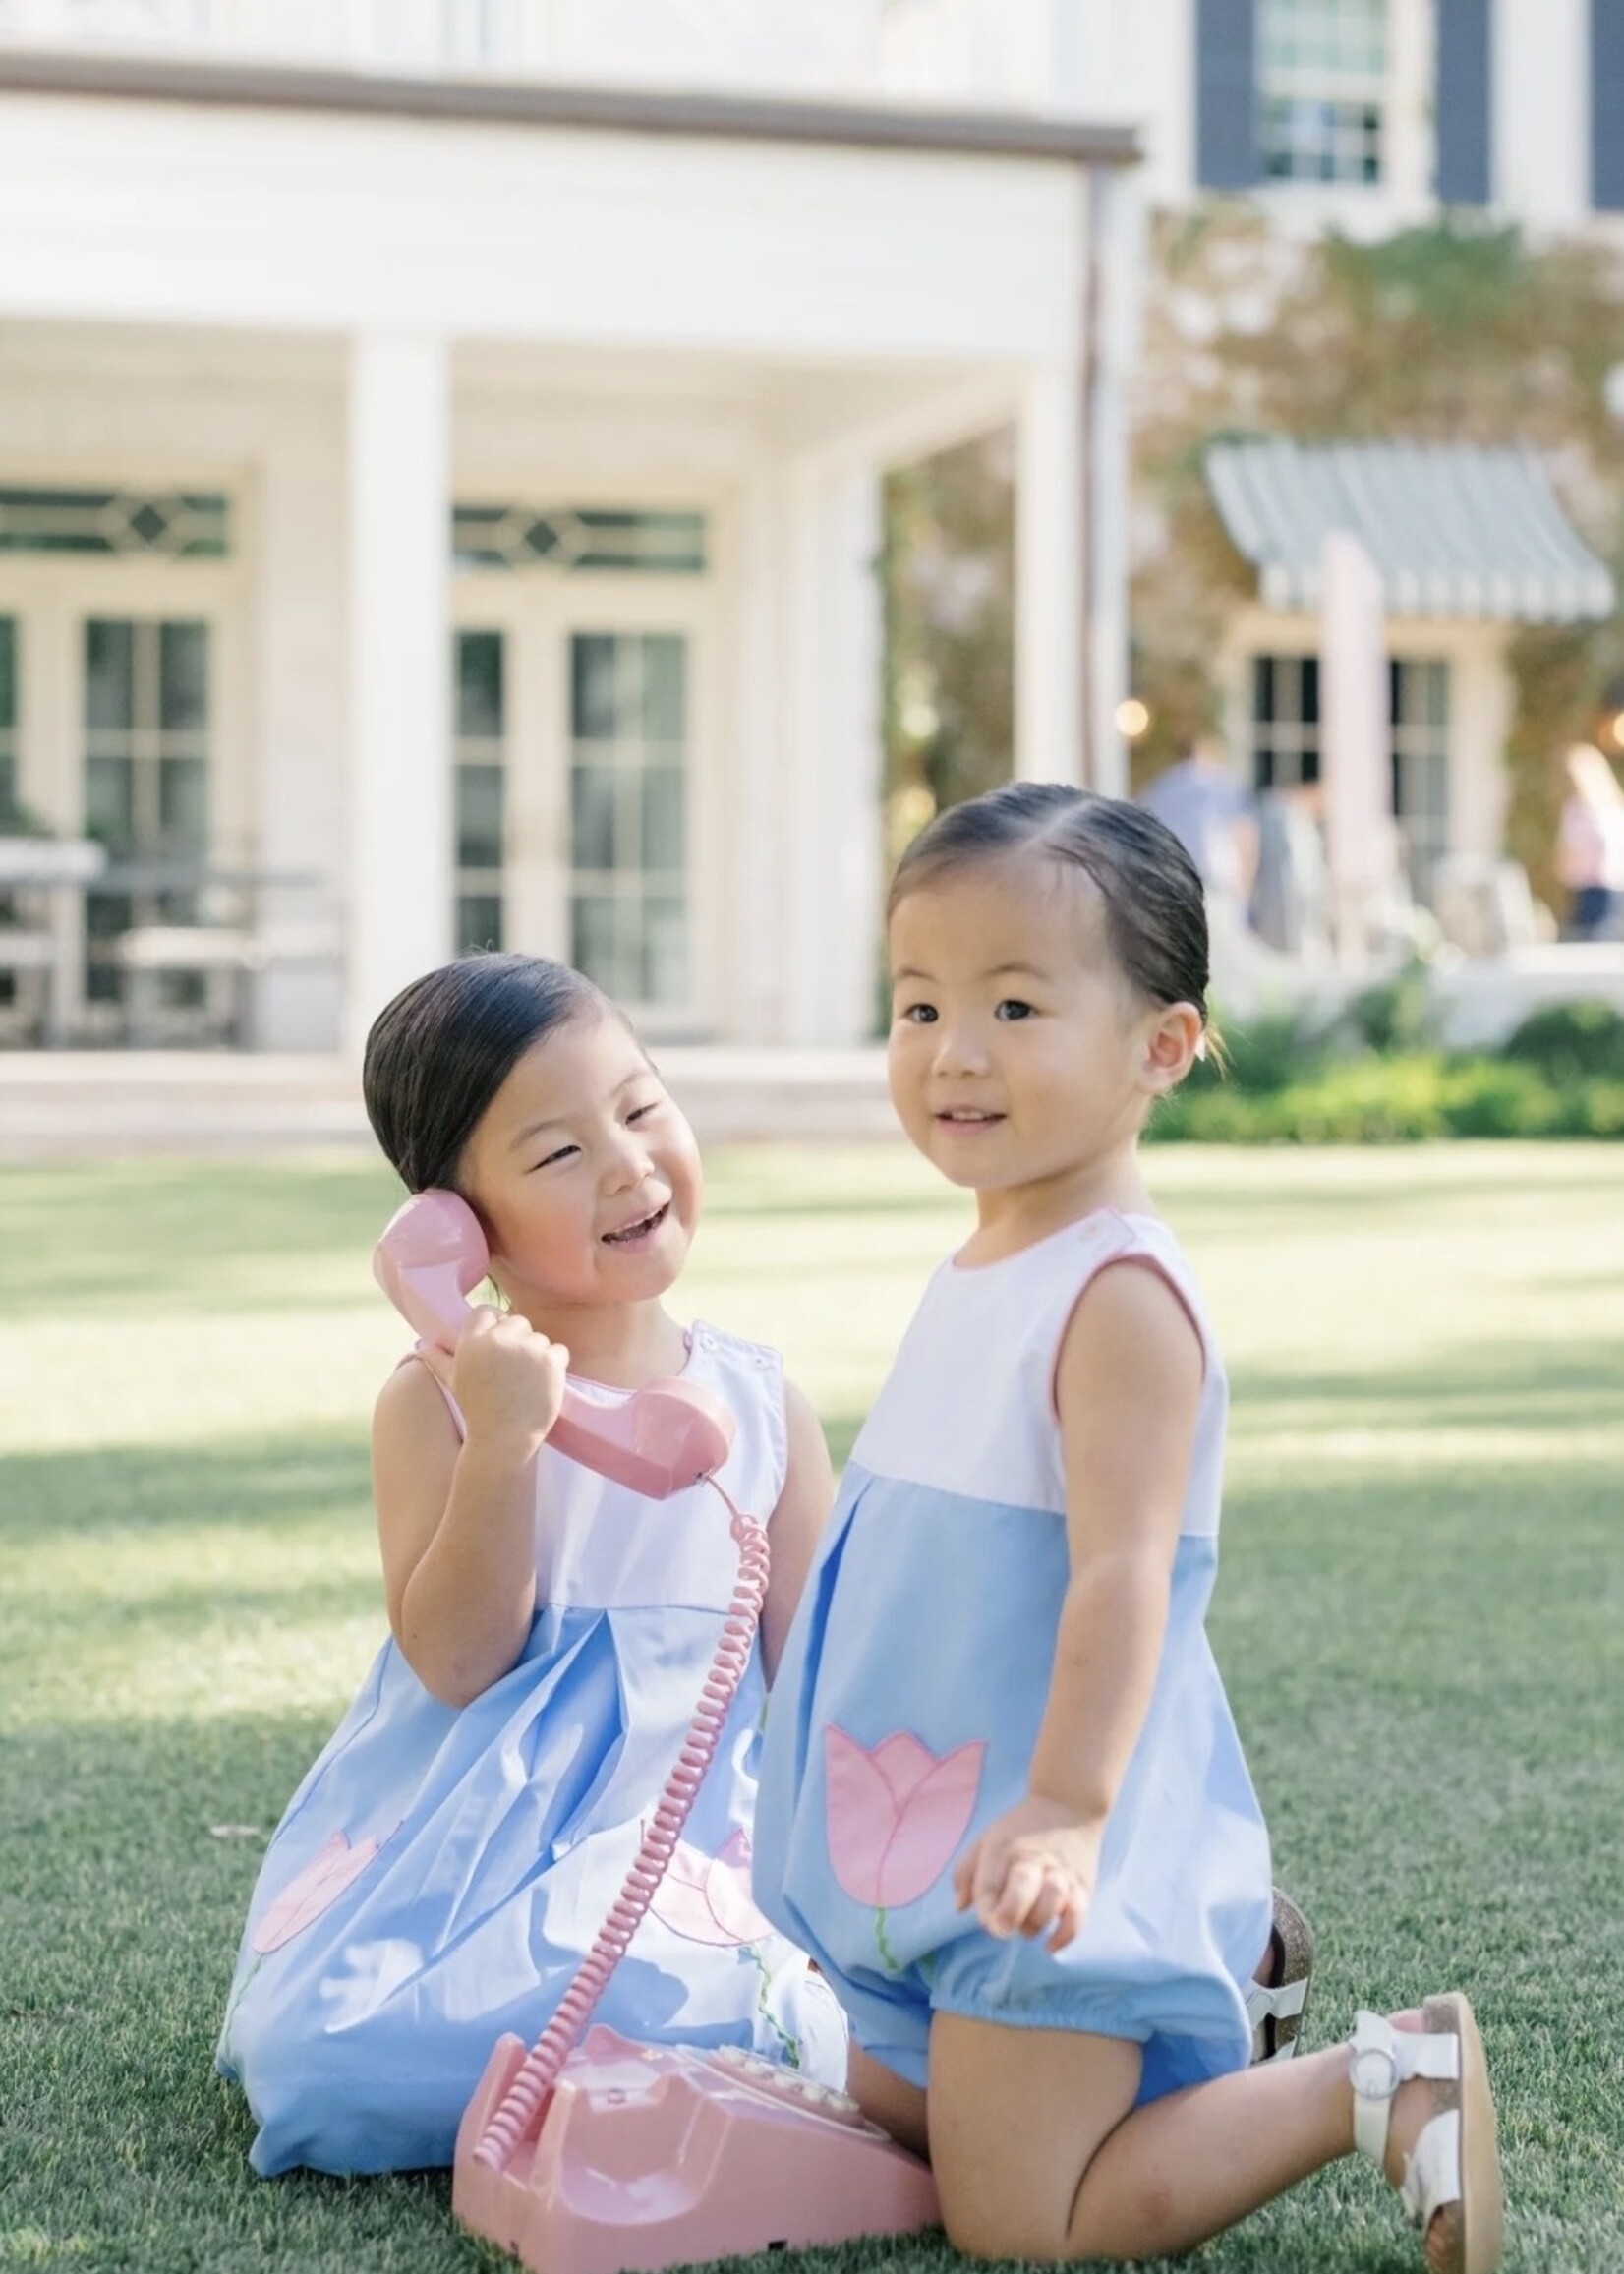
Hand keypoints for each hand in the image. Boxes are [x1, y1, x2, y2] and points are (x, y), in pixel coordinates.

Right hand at [417, 1305, 569, 1450]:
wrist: (504, 1439)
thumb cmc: (477, 1411)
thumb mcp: (455, 1382)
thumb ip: (438, 1359)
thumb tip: (420, 1345)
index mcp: (472, 1342)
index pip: (487, 1312)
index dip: (494, 1328)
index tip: (497, 1349)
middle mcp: (499, 1340)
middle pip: (516, 1321)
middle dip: (517, 1341)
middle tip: (512, 1371)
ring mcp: (527, 1349)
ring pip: (538, 1338)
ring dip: (536, 1355)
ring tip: (524, 1382)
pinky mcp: (550, 1360)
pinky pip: (558, 1350)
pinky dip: (555, 1366)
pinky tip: (541, 1385)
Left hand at [952, 1795, 1103, 1953]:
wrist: (1069, 1804)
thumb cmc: (1020, 1830)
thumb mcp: (986, 1839)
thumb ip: (966, 1872)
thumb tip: (961, 1908)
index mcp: (1004, 1849)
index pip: (989, 1884)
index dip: (987, 1910)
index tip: (989, 1921)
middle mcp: (1034, 1859)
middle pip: (1022, 1889)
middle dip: (1009, 1914)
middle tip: (1004, 1926)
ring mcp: (1061, 1873)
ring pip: (1051, 1903)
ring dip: (1036, 1923)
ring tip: (1027, 1925)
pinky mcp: (1083, 1886)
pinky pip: (1077, 1916)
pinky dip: (1064, 1936)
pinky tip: (1049, 1945)